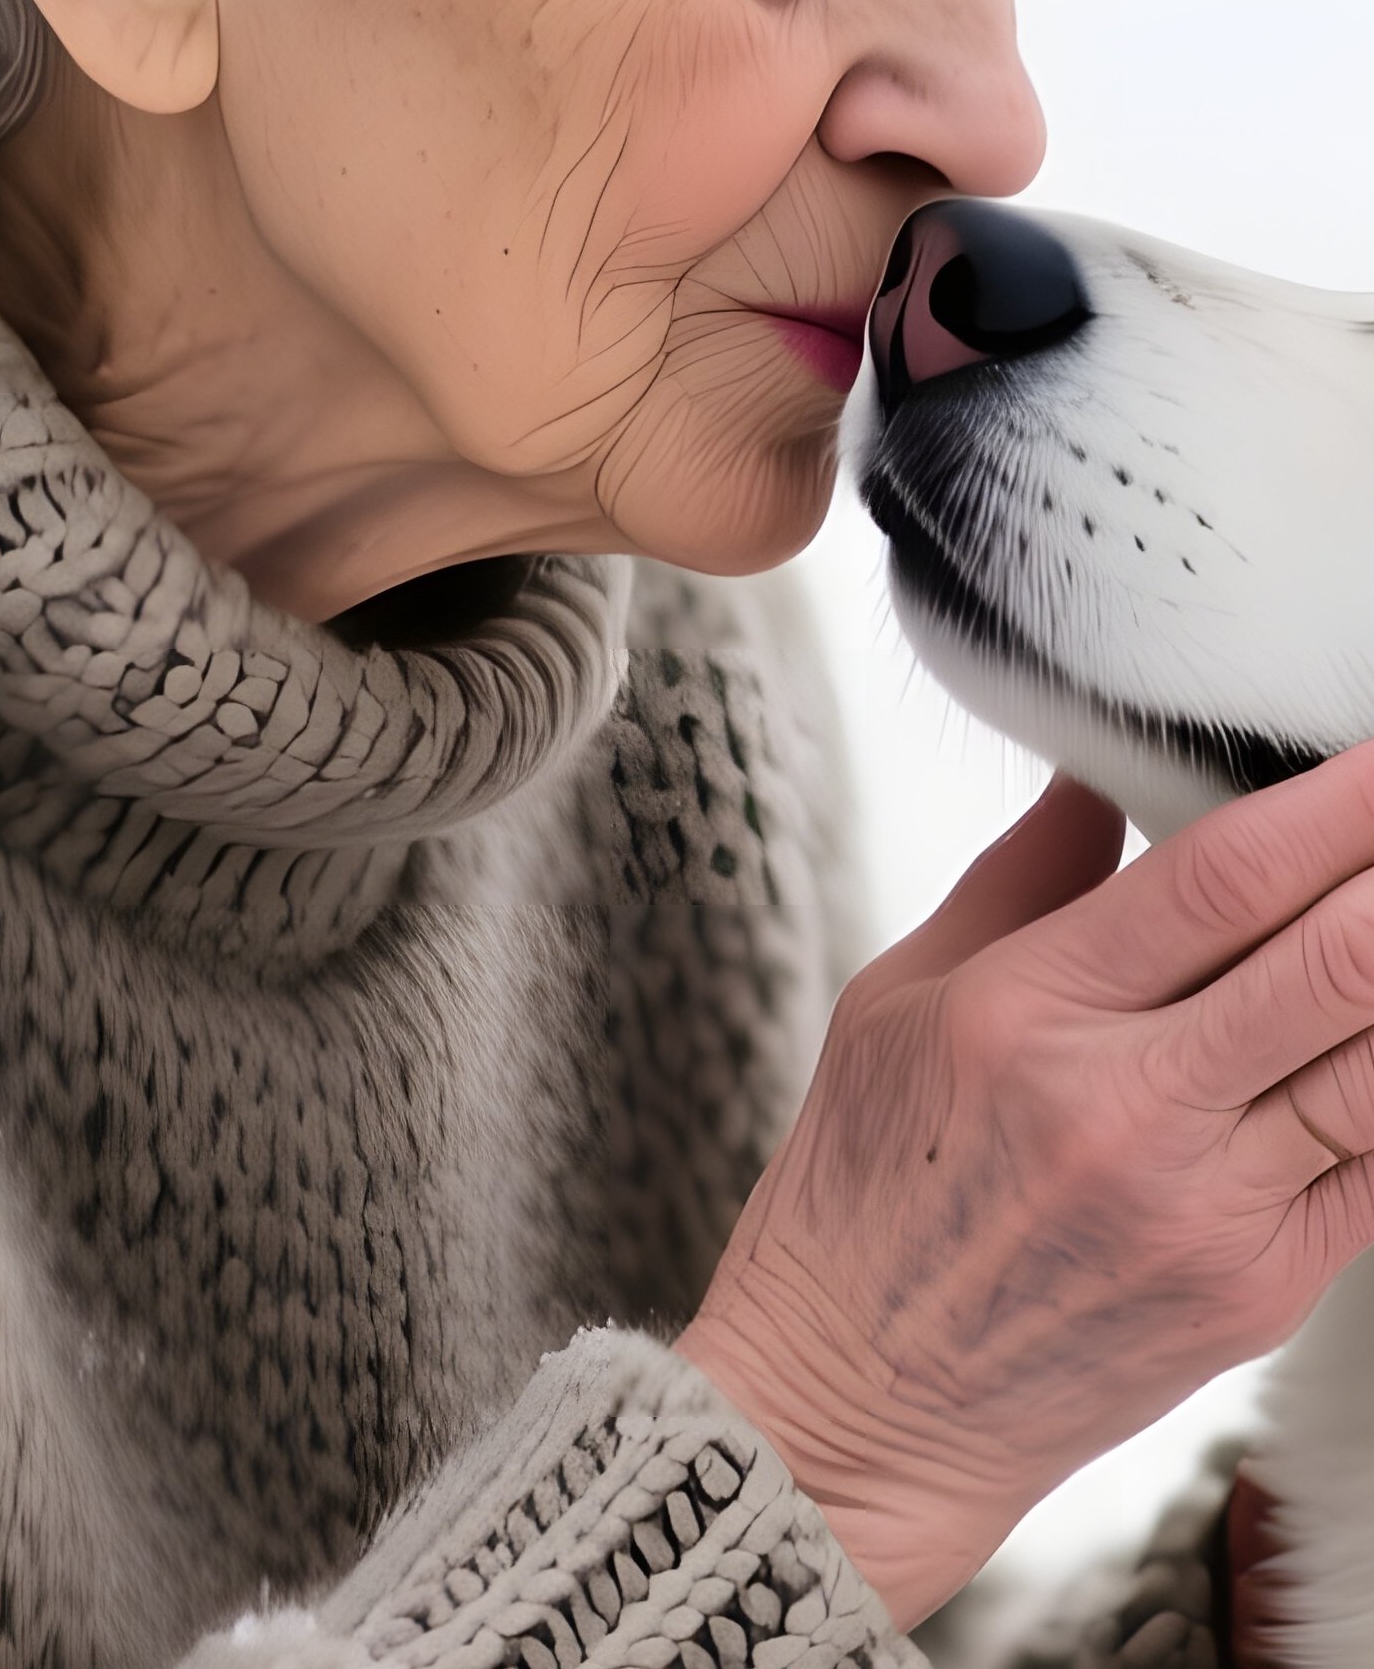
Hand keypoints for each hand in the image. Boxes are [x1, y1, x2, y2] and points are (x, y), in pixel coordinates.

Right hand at [675, 744, 1373, 1629]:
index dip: (1332, 804)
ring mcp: (1204, 1209)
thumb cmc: (857, 1194)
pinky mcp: (1254, 1288)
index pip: (1218, 878)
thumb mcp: (893, 1005)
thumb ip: (1016, 884)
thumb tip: (1096, 778)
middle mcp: (1124, 1108)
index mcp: (1023, 1016)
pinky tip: (1366, 1039)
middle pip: (1339, 964)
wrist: (859, 1400)